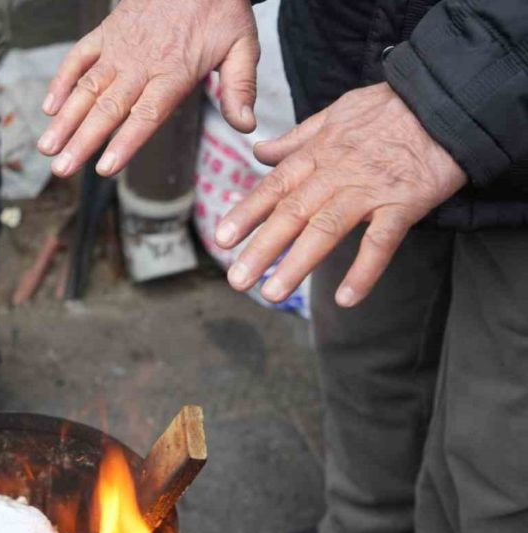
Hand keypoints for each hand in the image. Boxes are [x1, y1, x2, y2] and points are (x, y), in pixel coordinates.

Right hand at [38, 0, 258, 177]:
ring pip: (86, 88)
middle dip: (82, 141)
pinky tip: (49, 108)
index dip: (124, 142)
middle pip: (107, 108)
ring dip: (65, 120)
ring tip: (47, 148)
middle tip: (61, 169)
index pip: (146, 114)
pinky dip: (61, 81)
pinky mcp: (106, 33)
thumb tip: (246, 125)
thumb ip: (240, 87)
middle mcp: (141, 64)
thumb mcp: (242, 45)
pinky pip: (78, 58)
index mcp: (174, 71)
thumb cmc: (220, 9)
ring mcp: (119, 48)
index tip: (105, 168)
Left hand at [215, 83, 466, 306]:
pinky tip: (346, 298)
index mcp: (317, 154)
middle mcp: (336, 174)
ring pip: (326, 230)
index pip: (273, 187)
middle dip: (261, 249)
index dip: (246, 214)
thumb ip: (295, 139)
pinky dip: (364, 271)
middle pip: (291, 214)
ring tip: (272, 293)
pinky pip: (381, 242)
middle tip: (237, 280)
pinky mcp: (403, 204)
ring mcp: (369, 190)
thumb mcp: (333, 114)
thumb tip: (259, 152)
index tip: (221, 239)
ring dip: (297, 264)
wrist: (445, 100)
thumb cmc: (389, 109)